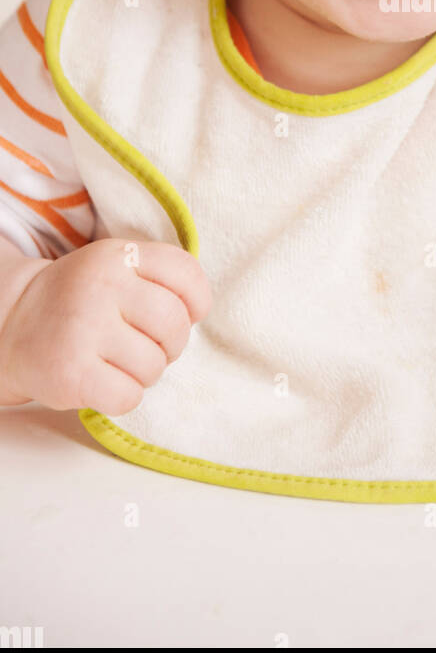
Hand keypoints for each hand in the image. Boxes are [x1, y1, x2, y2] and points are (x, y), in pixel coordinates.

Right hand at [0, 237, 210, 412]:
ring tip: (118, 361)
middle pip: (174, 325)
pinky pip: (129, 395)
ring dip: (144, 372)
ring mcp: (84, 329)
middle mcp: (102, 286)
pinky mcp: (71, 373)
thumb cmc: (81, 299)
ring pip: (154, 365)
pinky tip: (103, 381)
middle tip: (147, 345)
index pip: (186, 274)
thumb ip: (159, 276)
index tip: (184, 314)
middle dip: (170, 344)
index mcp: (119, 256)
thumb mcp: (117, 266)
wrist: (14, 321)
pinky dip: (123, 396)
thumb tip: (200, 310)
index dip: (196, 302)